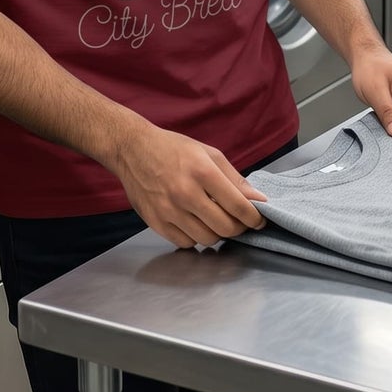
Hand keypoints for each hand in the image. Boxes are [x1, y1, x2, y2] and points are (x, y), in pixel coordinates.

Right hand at [110, 123, 267, 248]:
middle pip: (225, 227)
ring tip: (215, 219)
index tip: (259, 220)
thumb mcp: (208, 153)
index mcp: (202, 172)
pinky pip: (186, 242)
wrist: (133, 150)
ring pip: (207, 239)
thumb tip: (257, 200)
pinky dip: (195, 237)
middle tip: (238, 221)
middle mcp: (185, 193)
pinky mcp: (156, 222)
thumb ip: (234, 179)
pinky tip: (195, 222)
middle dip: (238, 227)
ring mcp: (169, 210)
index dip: (254, 217)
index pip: (237, 205)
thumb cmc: (174, 149)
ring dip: (217, 233)